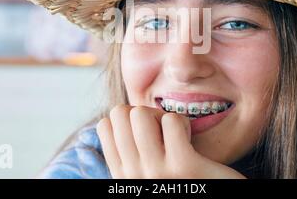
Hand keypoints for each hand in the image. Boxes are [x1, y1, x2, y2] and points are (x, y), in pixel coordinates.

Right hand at [96, 104, 246, 178]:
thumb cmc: (183, 183)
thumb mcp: (148, 175)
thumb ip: (134, 154)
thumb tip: (125, 115)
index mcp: (121, 176)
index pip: (105, 124)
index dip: (128, 119)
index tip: (147, 134)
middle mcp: (132, 176)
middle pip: (119, 113)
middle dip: (144, 114)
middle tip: (163, 132)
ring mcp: (155, 172)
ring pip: (140, 112)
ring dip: (161, 117)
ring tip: (176, 136)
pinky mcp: (182, 166)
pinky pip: (171, 120)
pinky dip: (183, 123)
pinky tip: (191, 142)